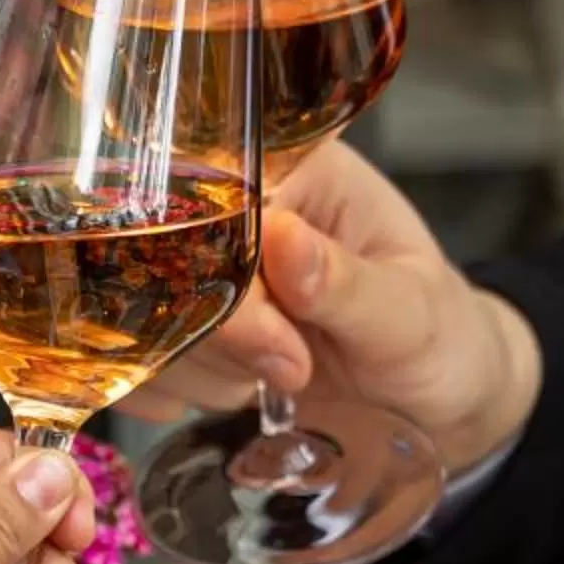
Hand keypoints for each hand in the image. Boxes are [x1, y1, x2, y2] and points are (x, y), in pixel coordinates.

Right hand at [120, 142, 540, 473]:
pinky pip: (126, 355)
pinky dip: (168, 391)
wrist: (434, 395)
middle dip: (218, 341)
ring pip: (137, 316)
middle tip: (294, 370)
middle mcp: (235, 207)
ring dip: (202, 374)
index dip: (231, 287)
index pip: (215, 204)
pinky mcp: (174, 319)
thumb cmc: (437, 337)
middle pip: (160, 262)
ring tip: (280, 379)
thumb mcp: (410, 316)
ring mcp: (196, 264)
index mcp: (296, 169)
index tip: (284, 350)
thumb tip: (282, 239)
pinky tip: (231, 394)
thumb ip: (346, 284)